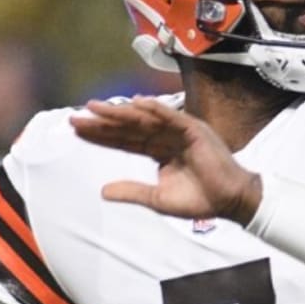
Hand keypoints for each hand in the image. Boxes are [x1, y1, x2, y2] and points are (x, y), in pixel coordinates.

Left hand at [70, 98, 261, 224]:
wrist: (229, 200)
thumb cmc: (199, 199)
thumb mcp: (158, 198)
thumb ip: (132, 191)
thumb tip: (102, 192)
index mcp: (157, 151)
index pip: (123, 140)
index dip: (101, 135)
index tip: (77, 130)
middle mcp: (165, 137)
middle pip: (128, 126)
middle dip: (102, 121)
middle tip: (76, 116)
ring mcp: (179, 131)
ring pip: (144, 119)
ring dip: (120, 112)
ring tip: (95, 108)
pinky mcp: (194, 130)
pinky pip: (171, 117)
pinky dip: (155, 109)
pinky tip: (136, 103)